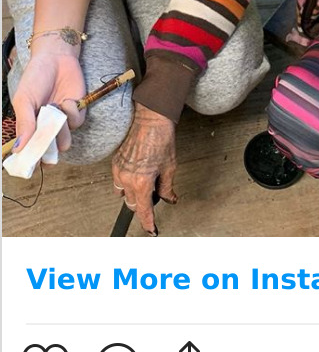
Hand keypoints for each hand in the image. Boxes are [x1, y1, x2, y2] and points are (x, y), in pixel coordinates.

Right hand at [12, 52, 86, 153]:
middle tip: (46, 135)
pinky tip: (66, 100)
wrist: (56, 58)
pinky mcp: (78, 113)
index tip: (31, 164)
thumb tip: (18, 149)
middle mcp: (47, 128)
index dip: (32, 160)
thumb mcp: (24, 100)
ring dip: (60, 130)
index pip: (31, 151)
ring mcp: (63, 122)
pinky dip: (71, 112)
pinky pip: (76, 123)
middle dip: (48, 149)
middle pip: (50, 153)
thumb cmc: (35, 78)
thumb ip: (24, 123)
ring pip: (64, 142)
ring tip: (53, 108)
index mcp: (30, 127)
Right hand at [112, 105, 177, 235]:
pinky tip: (138, 174)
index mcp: (141, 183)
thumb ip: (168, 188)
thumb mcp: (170, 167)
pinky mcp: (115, 163)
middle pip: (131, 204)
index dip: (148, 223)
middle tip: (155, 194)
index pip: (143, 210)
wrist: (150, 121)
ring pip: (123, 194)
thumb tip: (170, 199)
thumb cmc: (161, 141)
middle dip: (142, 204)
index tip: (151, 230)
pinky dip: (127, 183)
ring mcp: (119, 171)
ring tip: (146, 182)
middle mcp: (127, 179)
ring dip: (133, 194)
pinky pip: (118, 181)